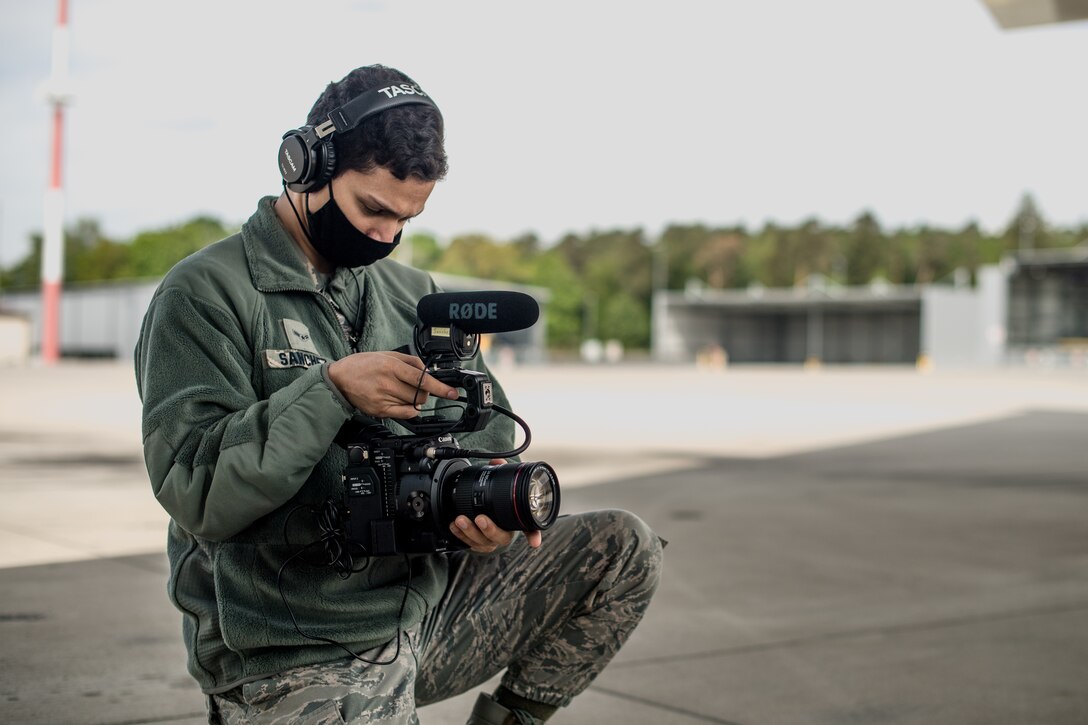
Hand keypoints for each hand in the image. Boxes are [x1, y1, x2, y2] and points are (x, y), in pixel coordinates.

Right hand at [327, 351, 457, 419]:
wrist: (339, 379)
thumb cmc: (363, 364)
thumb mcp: (387, 354)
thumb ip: (410, 361)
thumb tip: (428, 371)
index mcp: (391, 366)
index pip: (421, 379)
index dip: (439, 387)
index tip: (451, 392)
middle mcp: (388, 383)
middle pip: (420, 394)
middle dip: (425, 391)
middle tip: (418, 386)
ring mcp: (383, 399)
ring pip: (414, 404)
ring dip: (416, 399)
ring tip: (403, 390)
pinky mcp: (380, 411)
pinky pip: (405, 414)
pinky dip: (411, 409)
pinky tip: (405, 402)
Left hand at [449, 459, 543, 552]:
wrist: (485, 515)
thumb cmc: (497, 502)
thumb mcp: (501, 486)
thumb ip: (501, 473)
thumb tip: (496, 461)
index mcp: (516, 522)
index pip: (529, 529)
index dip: (533, 535)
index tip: (534, 541)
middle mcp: (505, 534)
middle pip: (501, 537)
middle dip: (490, 529)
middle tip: (481, 519)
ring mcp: (491, 541)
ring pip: (483, 542)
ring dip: (470, 532)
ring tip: (460, 520)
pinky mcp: (477, 544)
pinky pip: (469, 543)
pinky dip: (461, 535)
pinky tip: (454, 526)